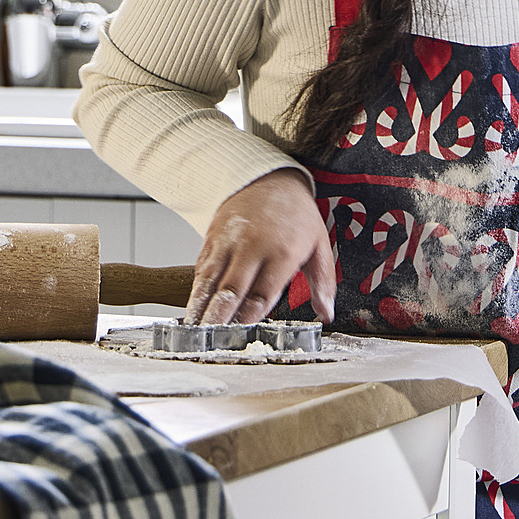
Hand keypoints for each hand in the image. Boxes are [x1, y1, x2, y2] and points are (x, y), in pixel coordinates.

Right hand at [187, 169, 336, 324]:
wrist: (269, 178)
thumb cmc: (295, 214)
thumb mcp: (320, 243)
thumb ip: (323, 281)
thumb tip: (326, 313)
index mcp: (282, 251)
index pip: (263, 292)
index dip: (250, 317)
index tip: (242, 335)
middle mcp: (252, 247)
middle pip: (232, 289)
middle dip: (220, 317)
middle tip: (213, 340)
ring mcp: (228, 242)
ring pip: (210, 280)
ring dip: (201, 307)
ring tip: (196, 332)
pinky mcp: (212, 238)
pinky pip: (201, 268)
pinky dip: (195, 290)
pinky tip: (192, 309)